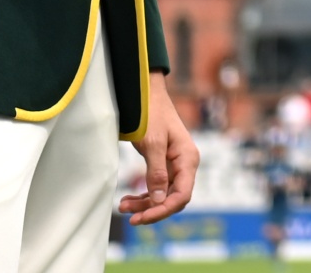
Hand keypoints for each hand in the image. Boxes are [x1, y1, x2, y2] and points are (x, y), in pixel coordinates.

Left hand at [120, 74, 197, 224]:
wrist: (147, 94)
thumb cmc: (151, 114)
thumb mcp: (152, 143)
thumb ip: (157, 173)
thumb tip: (160, 200)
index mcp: (188, 159)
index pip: (182, 195)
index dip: (164, 209)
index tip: (143, 217)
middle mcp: (185, 164)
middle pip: (173, 198)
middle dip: (152, 209)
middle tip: (129, 215)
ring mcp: (176, 164)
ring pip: (164, 194)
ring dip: (145, 203)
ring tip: (123, 207)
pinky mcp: (165, 163)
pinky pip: (158, 186)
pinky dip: (144, 194)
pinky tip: (129, 199)